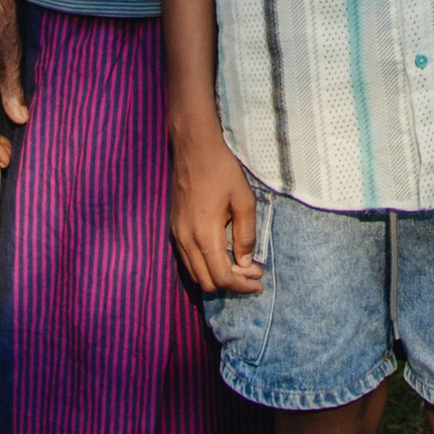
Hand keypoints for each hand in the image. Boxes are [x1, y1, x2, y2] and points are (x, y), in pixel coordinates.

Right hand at [170, 123, 264, 295]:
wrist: (193, 148)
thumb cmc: (222, 170)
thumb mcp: (244, 200)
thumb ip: (245, 235)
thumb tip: (245, 263)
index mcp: (204, 234)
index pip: (221, 277)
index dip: (241, 285)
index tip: (258, 281)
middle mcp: (186, 240)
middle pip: (206, 283)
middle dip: (231, 284)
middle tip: (252, 273)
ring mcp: (177, 235)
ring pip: (195, 274)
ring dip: (217, 276)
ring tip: (240, 266)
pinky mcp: (174, 228)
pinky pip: (187, 261)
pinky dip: (205, 266)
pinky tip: (222, 255)